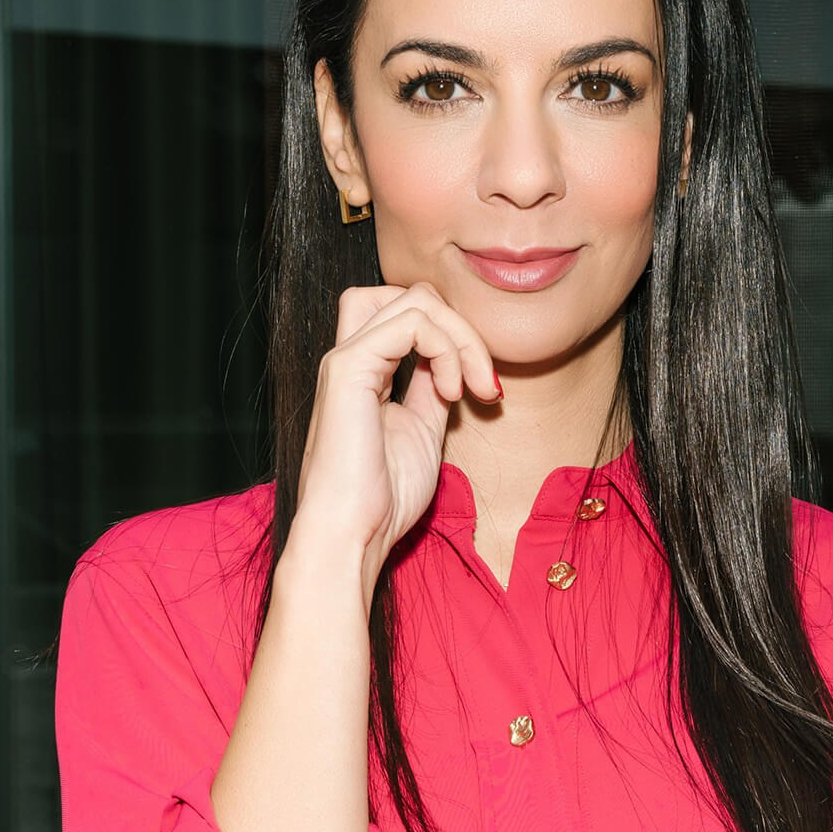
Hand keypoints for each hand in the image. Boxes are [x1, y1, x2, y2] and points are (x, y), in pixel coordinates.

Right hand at [288, 282, 500, 597]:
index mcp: (365, 373)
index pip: (410, 317)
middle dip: (463, 328)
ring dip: (461, 338)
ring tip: (471, 388)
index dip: (456, 339)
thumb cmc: (382, 501)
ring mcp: (346, 359)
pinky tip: (450, 391)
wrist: (352, 536)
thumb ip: (432, 392)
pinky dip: (445, 349)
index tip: (485, 390)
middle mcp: (351, 357)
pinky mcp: (348, 368)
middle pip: (412, 295)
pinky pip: (411, 323)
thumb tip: (453, 366)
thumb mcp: (423, 434)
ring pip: (414, 299)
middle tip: (486, 384)